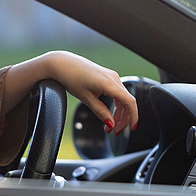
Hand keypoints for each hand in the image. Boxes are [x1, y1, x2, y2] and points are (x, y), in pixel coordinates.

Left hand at [3, 51, 137, 134]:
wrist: (63, 64)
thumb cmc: (72, 77)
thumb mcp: (86, 99)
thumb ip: (101, 112)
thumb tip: (111, 124)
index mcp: (109, 83)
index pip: (129, 102)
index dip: (133, 116)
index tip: (131, 128)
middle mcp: (113, 78)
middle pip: (127, 102)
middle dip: (123, 118)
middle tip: (114, 131)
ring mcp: (111, 76)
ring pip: (122, 98)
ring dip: (119, 113)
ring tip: (110, 125)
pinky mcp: (107, 76)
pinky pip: (117, 93)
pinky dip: (116, 104)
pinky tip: (110, 113)